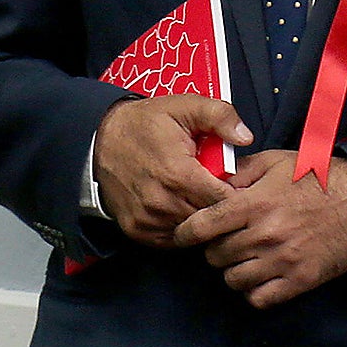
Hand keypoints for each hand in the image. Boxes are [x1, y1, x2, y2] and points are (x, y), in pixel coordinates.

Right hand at [92, 94, 249, 247]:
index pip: (224, 200)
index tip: (234, 183)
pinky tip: (181, 207)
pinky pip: (172, 240)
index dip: (235, 193)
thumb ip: (219, 115)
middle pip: (210, 219)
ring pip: (192, 232)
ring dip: (200, 219)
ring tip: (199, 197)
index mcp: (178, 174)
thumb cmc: (146, 124)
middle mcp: (162, 203)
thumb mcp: (184, 106)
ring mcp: (148, 220)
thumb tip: (245, 137)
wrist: (101, 141)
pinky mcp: (138, 231)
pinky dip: (181, 227)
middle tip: (217, 189)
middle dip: (219, 207)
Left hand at [171, 149, 346, 308]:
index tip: (182, 235)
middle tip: (227, 242)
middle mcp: (264, 235)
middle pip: (215, 256)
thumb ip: (242, 172)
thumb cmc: (318, 180)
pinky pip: (257, 298)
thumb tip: (212, 181)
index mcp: (255, 204)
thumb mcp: (277, 163)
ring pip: (232, 280)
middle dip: (215, 249)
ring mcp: (281, 261)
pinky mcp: (297, 281)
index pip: (203, 226)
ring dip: (233, 271)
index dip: (185, 233)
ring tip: (245, 259)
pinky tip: (260, 276)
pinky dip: (253, 291)